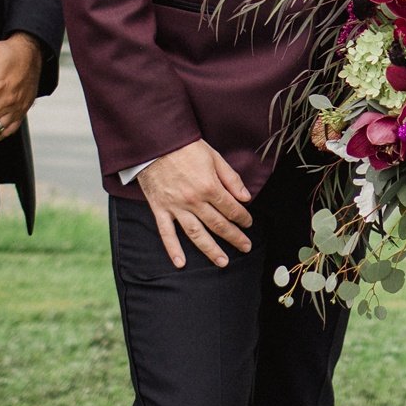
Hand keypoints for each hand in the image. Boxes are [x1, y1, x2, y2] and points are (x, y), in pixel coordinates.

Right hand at [136, 139, 253, 268]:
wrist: (156, 143)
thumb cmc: (186, 147)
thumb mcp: (214, 157)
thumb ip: (231, 178)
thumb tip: (246, 197)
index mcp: (209, 186)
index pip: (231, 208)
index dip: (242, 217)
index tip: (249, 224)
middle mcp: (194, 201)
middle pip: (217, 224)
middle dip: (234, 237)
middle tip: (246, 247)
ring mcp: (176, 207)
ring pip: (196, 234)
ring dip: (211, 250)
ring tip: (223, 262)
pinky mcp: (160, 209)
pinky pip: (166, 233)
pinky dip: (173, 249)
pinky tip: (180, 263)